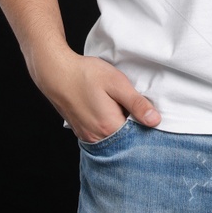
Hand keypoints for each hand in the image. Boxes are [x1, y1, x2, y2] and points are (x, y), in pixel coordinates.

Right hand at [31, 46, 161, 142]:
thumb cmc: (85, 74)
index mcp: (109, 127)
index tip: (143, 109)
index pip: (137, 135)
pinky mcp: (81, 132)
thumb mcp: (116, 83)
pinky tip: (106, 110)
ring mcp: (87, 136)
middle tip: (128, 104)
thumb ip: (136, 103)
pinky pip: (100, 136)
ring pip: (112, 138)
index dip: (143, 122)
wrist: (56, 73)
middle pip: (124, 139)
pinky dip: (107, 127)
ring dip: (119, 126)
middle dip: (131, 126)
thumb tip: (155, 120)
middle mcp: (97, 137)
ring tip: (116, 106)